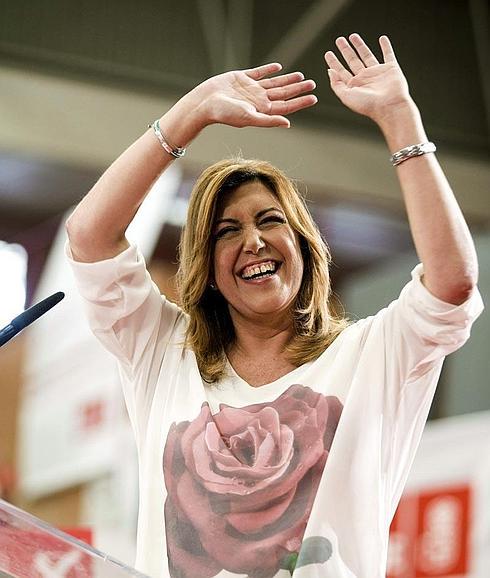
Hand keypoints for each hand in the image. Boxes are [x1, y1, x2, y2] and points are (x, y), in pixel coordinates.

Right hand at [188, 63, 316, 128]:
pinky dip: (269, 69)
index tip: (314, 98)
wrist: (204, 102)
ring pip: (274, 83)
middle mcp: (258, 100)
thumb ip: (269, 121)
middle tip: (313, 84)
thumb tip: (288, 123)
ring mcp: (250, 89)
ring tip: (301, 76)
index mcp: (262, 111)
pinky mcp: (241, 78)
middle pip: (283, 94)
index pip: (286, 106)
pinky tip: (278, 67)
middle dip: (298, 90)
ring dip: (287, 79)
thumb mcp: (249, 118)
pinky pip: (258, 72)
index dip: (300, 102)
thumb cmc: (224, 114)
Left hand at [324, 34, 412, 124]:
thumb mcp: (346, 96)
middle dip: (345, 50)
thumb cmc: (367, 105)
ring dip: (360, 45)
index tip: (328, 53)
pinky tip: (382, 39)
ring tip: (353, 36)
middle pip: (352, 61)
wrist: (389, 106)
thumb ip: (336, 84)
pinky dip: (386, 46)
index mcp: (354, 86)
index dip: (334, 62)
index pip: (341, 71)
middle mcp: (364, 78)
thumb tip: (329, 72)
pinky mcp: (391, 69)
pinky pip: (388, 54)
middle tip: (339, 40)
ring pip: (366, 55)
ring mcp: (377, 73)